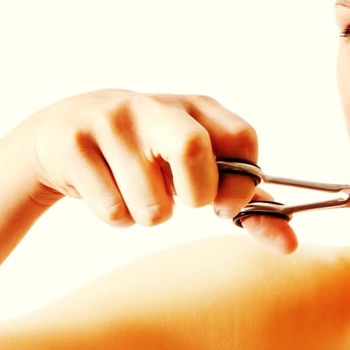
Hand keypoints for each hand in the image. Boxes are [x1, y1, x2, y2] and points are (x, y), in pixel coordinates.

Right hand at [22, 89, 296, 252]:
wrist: (59, 137)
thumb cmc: (147, 157)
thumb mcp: (195, 167)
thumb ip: (244, 203)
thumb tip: (290, 244)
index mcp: (197, 107)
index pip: (243, 137)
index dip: (242, 181)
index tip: (225, 205)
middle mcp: (156, 105)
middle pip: (194, 149)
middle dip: (195, 195)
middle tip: (180, 200)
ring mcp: (111, 119)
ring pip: (151, 202)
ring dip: (149, 216)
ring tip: (136, 194)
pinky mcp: (73, 142)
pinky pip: (113, 211)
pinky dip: (117, 218)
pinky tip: (106, 190)